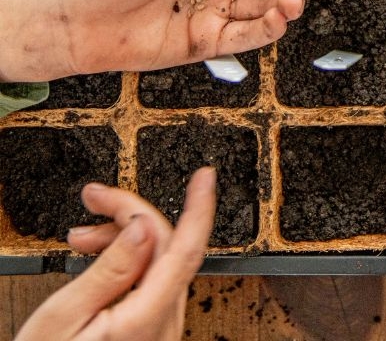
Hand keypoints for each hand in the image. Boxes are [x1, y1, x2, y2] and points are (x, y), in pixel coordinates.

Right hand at [16, 168, 214, 340]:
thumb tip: (143, 227)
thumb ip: (109, 269)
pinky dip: (127, 265)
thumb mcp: (64, 317)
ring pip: (156, 264)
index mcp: (146, 319)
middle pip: (164, 249)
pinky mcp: (152, 335)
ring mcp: (161, 332)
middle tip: (94, 199)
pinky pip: (150, 285)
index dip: (199, 208)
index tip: (204, 177)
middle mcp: (163, 326)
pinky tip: (97, 260)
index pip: (186, 250)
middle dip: (130, 216)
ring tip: (81, 236)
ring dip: (123, 240)